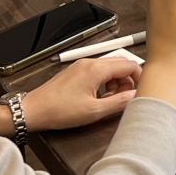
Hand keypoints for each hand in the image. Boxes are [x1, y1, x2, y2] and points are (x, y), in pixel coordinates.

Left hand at [19, 54, 142, 131]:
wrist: (34, 110)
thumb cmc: (59, 110)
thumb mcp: (94, 111)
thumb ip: (119, 102)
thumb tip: (135, 97)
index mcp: (97, 69)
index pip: (129, 65)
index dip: (140, 77)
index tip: (141, 90)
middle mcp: (90, 62)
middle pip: (120, 64)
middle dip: (128, 80)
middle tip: (126, 97)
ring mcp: (82, 66)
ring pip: (109, 68)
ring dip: (116, 82)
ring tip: (110, 100)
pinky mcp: (75, 71)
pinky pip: (97, 72)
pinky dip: (104, 82)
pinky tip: (99, 97)